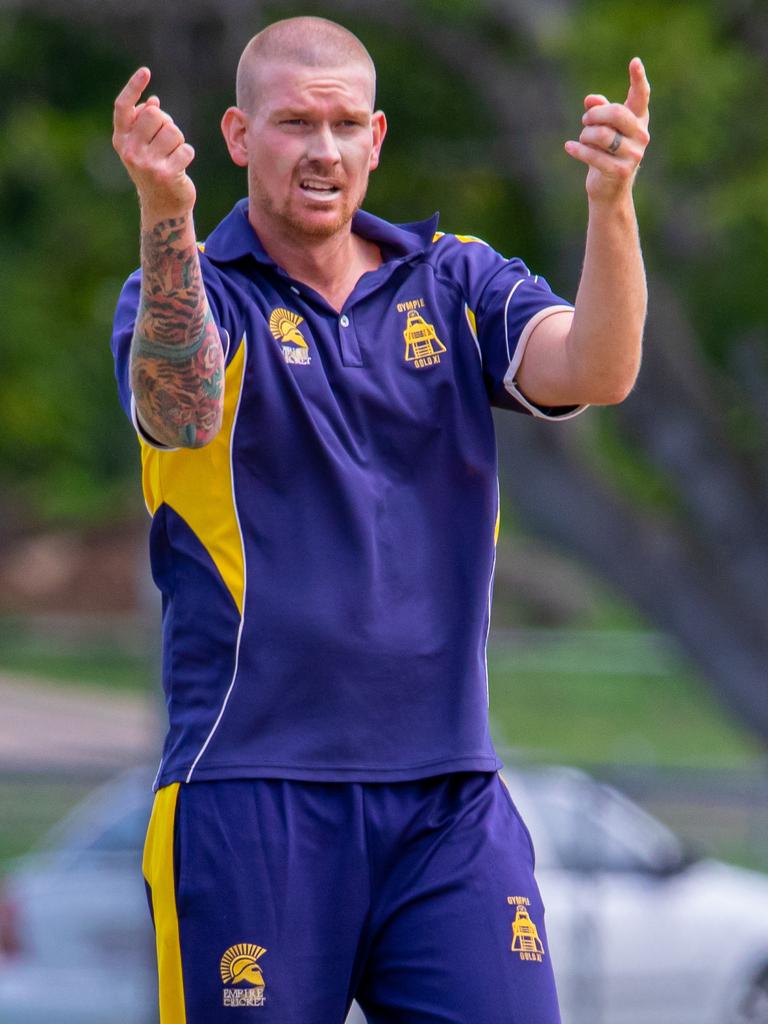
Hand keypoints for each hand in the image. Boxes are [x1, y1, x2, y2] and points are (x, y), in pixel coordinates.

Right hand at [112, 67, 195, 216]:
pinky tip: (180, 165)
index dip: (133, 87)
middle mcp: (130, 151)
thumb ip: (144, 123)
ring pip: (173, 131)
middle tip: (166, 140)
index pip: (123, 107)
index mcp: (120, 140)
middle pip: (155, 115)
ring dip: (178, 140)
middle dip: (166, 123)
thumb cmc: (153, 169)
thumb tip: (153, 101)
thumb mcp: (143, 145)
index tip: (146, 71)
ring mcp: (147, 164)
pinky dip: (187, 154)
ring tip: (172, 154)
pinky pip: (186, 149)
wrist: (163, 206)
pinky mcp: (166, 174)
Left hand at [565, 57, 650, 201]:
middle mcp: (641, 136)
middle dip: (594, 115)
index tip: (634, 61)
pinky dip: (577, 149)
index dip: (638, 79)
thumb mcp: (603, 130)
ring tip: (582, 138)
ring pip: (602, 134)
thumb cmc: (606, 154)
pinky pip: (593, 155)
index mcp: (639, 121)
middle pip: (616, 114)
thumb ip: (599, 111)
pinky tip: (569, 147)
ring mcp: (633, 155)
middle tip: (585, 119)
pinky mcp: (620, 171)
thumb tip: (590, 99)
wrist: (610, 191)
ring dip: (585, 135)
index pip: (641, 97)